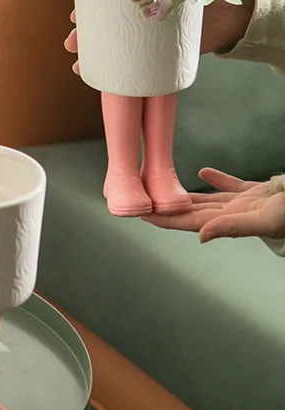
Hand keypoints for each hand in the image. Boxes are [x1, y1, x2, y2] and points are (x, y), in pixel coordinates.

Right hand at [63, 0, 254, 75]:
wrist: (233, 15)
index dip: (85, 5)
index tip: (75, 15)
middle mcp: (133, 9)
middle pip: (98, 20)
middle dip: (81, 33)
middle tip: (71, 44)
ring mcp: (140, 31)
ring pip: (107, 41)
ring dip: (89, 54)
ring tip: (79, 66)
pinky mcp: (150, 51)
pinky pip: (124, 61)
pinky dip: (109, 70)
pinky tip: (96, 78)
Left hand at [141, 168, 284, 243]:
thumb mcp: (267, 219)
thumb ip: (234, 228)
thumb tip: (201, 238)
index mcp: (233, 222)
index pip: (190, 221)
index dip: (165, 219)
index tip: (141, 214)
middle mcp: (235, 214)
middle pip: (193, 211)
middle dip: (167, 208)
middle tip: (143, 201)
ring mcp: (247, 203)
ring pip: (209, 200)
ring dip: (186, 196)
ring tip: (163, 189)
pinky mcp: (260, 193)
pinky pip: (234, 186)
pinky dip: (218, 180)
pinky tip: (203, 172)